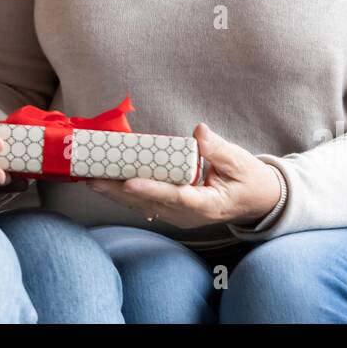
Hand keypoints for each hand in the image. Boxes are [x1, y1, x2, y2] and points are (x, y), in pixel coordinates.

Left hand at [85, 123, 281, 229]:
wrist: (256, 201)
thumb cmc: (249, 179)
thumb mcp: (240, 161)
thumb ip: (218, 148)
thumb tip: (199, 131)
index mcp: (207, 203)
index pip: (175, 196)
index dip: (150, 189)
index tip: (129, 182)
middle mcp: (188, 214)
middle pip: (149, 203)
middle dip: (118, 191)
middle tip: (92, 179)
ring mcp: (179, 216)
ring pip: (142, 206)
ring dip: (116, 194)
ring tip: (90, 180)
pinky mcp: (173, 211)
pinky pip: (145, 204)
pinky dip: (125, 195)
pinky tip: (106, 185)